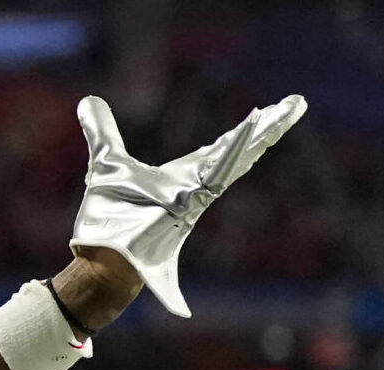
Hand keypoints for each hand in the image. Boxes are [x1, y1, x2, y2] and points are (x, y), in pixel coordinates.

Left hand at [70, 93, 305, 316]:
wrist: (101, 254)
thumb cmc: (108, 218)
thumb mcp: (104, 161)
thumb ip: (101, 131)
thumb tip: (88, 101)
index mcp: (183, 176)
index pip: (221, 147)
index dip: (244, 129)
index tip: (267, 110)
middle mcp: (196, 186)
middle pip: (240, 150)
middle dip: (269, 127)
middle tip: (295, 103)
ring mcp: (197, 196)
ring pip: (238, 160)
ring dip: (264, 134)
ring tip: (289, 109)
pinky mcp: (191, 205)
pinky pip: (217, 174)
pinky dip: (234, 151)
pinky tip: (253, 129)